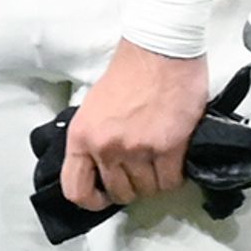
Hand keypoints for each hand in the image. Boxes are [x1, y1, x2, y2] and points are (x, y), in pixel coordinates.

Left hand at [62, 39, 208, 211]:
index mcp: (82, 136)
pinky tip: (175, 159)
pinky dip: (175, 175)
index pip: (75, 189)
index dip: (92, 201)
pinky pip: (171, 181)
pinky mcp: (168, 147)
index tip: (105, 197)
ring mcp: (137, 149)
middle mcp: (105, 147)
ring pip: (147, 190)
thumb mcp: (93, 107)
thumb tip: (102, 169)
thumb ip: (94, 139)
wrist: (160, 49)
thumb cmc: (130, 72)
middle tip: (141, 169)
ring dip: (155, 180)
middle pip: (119, 192)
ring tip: (160, 160)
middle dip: (132, 186)